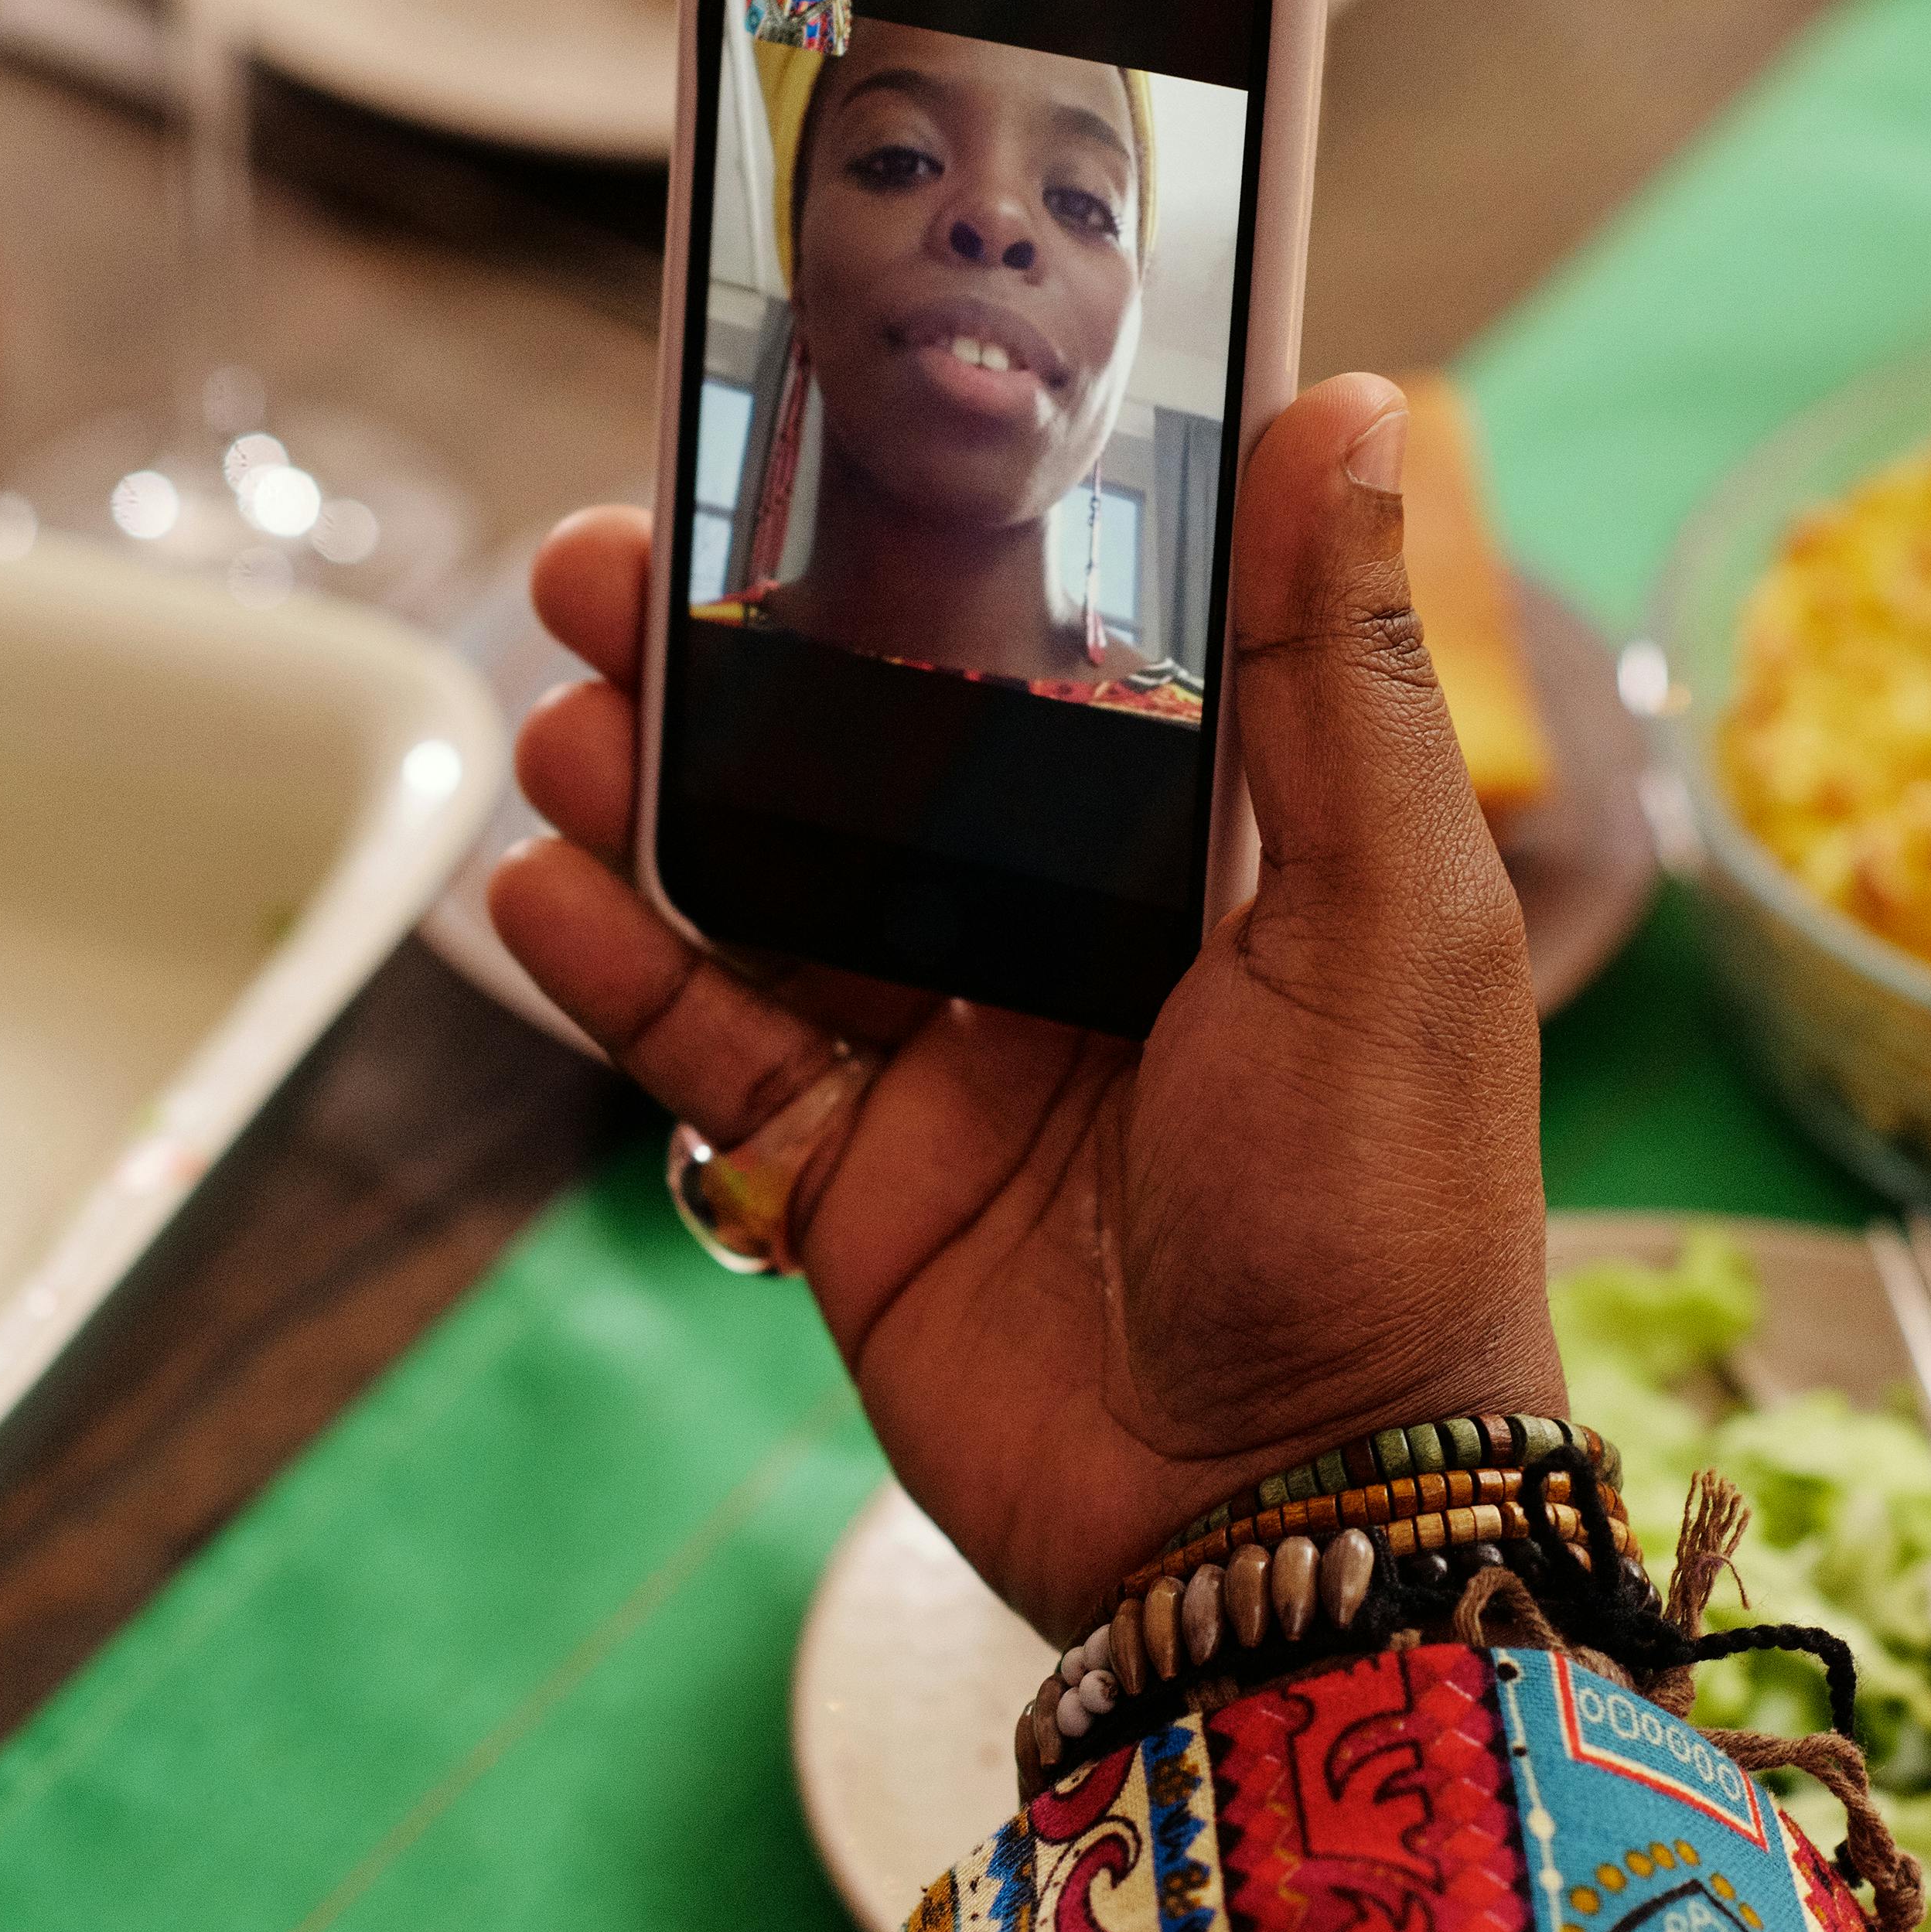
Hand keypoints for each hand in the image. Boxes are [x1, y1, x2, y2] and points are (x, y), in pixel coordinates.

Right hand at [490, 373, 1558, 1639]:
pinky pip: (722, 1053)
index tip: (812, 449)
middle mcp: (1076, 940)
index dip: (924, 557)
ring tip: (559, 716)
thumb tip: (1342, 412)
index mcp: (1214, 856)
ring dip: (654, 793)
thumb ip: (1336, 669)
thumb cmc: (1385, 1214)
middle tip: (608, 565)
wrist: (1292, 1519)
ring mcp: (956, 1063)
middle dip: (734, 660)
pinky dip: (624, 974)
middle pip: (870, 756)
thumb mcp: (1390, 913)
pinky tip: (540, 890)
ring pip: (770, 886)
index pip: (1044, 658)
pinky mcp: (864, 1188)